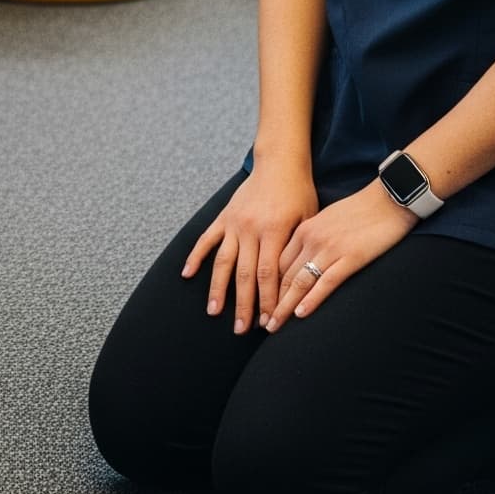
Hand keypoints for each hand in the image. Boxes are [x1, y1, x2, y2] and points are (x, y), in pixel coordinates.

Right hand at [181, 159, 318, 336]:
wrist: (280, 164)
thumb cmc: (299, 194)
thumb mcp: (307, 220)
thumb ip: (296, 250)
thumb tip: (292, 285)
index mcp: (273, 231)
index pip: (268, 275)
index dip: (268, 301)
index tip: (268, 323)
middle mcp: (249, 228)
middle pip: (244, 274)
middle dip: (243, 304)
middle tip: (240, 329)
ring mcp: (234, 222)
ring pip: (223, 261)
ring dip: (218, 288)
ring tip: (214, 312)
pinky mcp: (224, 216)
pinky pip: (206, 239)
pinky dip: (196, 256)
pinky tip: (187, 274)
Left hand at [267, 180, 417, 328]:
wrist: (388, 199)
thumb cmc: (359, 211)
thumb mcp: (327, 222)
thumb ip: (311, 239)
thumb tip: (300, 262)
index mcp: (303, 229)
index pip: (276, 263)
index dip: (266, 287)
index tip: (258, 306)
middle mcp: (311, 238)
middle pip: (283, 275)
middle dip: (270, 302)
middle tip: (260, 325)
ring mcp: (330, 248)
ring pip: (300, 281)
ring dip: (285, 307)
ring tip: (274, 326)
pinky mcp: (350, 257)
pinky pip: (326, 282)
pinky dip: (311, 299)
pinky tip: (301, 314)